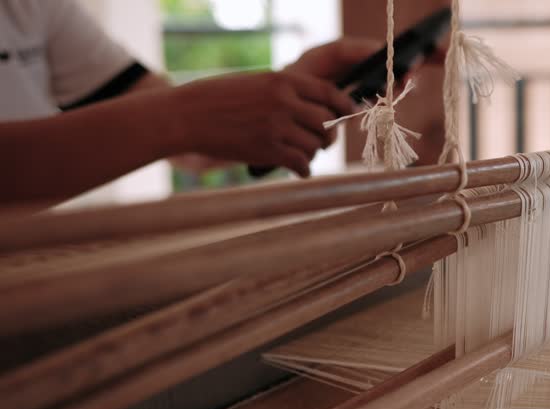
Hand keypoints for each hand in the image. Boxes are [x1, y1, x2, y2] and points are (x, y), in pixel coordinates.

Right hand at [167, 69, 354, 177]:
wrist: (188, 115)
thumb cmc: (220, 98)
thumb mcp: (257, 83)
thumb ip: (286, 92)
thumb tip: (317, 109)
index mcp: (284, 81)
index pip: (329, 93)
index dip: (344, 106)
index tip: (347, 114)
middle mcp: (285, 102)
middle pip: (326, 122)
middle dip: (329, 134)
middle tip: (323, 141)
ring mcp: (277, 127)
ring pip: (315, 145)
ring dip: (313, 152)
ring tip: (303, 154)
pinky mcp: (268, 150)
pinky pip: (301, 163)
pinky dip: (304, 169)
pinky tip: (300, 171)